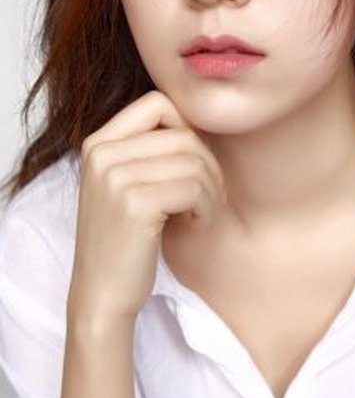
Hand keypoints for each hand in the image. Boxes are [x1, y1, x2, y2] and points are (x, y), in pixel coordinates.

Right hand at [67, 90, 226, 321]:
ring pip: (194, 161)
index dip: (187, 127)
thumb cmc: (126, 239)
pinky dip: (208, 207)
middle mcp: (102, 153)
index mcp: (99, 143)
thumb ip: (150, 148)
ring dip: (212, 190)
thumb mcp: (126, 183)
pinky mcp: (134, 203)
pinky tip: (197, 224)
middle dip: (209, 165)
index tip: (192, 162)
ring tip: (203, 213)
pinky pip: (195, 187)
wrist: (102, 294)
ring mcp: (115, 177)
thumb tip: (202, 119)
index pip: (158, 102)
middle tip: (209, 196)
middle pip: (183, 134)